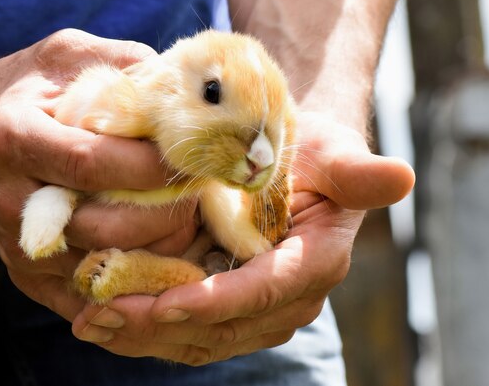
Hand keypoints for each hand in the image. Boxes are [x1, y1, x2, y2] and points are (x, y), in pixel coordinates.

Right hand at [0, 29, 197, 321]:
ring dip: (160, 250)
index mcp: (13, 137)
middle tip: (199, 194)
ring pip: (104, 268)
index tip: (194, 159)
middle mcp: (9, 200)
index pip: (93, 164)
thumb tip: (184, 87)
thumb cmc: (22, 90)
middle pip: (104, 226)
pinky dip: (132, 286)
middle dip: (167, 215)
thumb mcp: (64, 55)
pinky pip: (87, 298)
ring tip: (188, 220)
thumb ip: (122, 63)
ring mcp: (16, 245)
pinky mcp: (25, 274)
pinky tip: (161, 258)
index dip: (152, 167)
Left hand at [71, 111, 414, 364]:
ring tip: (88, 322)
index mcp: (313, 264)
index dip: (216, 301)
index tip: (166, 303)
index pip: (263, 291)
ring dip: (140, 334)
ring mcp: (252, 307)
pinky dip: (143, 326)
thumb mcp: (332, 153)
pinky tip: (101, 315)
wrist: (288, 161)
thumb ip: (358, 173)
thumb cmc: (307, 151)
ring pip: (196, 337)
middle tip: (101, 315)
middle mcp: (285, 298)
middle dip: (160, 325)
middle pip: (221, 326)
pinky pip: (184, 328)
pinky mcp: (225, 305)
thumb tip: (400, 177)